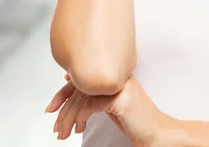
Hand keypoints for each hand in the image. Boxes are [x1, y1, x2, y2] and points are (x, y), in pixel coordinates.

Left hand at [45, 72, 171, 146]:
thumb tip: (71, 81)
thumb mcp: (110, 105)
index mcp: (114, 73)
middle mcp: (117, 75)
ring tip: (64, 133)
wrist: (157, 133)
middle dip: (63, 110)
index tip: (51, 108)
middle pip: (80, 87)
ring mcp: (120, 85)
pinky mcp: (121, 98)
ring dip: (69, 118)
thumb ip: (95, 94)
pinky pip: (91, 105)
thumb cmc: (136, 121)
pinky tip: (79, 128)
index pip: (82, 78)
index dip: (63, 93)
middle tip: (56, 127)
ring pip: (83, 97)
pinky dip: (81, 118)